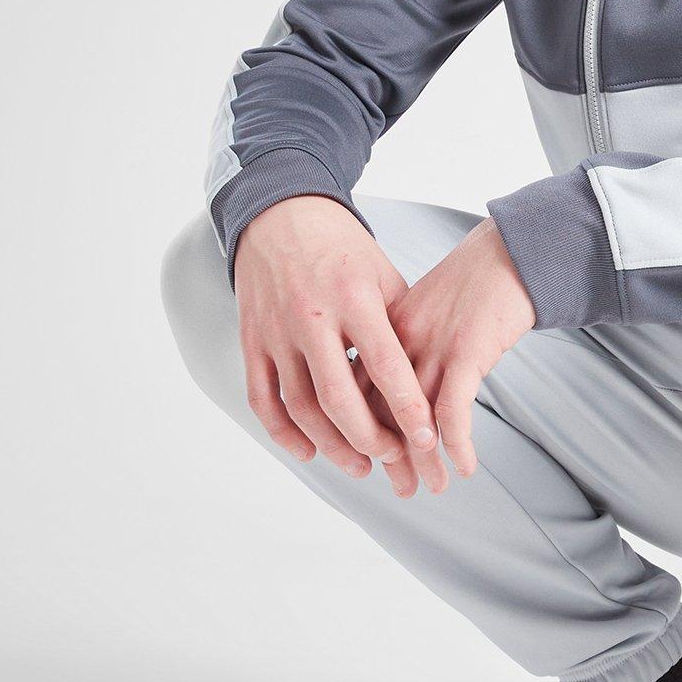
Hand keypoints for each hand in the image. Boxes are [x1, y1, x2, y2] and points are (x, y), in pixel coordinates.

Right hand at [234, 195, 449, 493]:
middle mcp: (312, 316)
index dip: (406, 406)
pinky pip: (263, 400)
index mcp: (353, 296)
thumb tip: (429, 378)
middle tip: (393, 458)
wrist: (279, 216)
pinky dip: (284, 433)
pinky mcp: (252, 341)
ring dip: (331, 444)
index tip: (426, 439)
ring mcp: (276, 331)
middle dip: (369, 438)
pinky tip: (309, 452)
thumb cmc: (343, 250)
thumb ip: (400, 324)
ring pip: (301, 406)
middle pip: (338, 397)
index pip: (384, 363)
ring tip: (359, 465)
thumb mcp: (382, 274)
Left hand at [349, 216, 536, 498]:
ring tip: (435, 488)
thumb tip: (404, 386)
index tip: (374, 460)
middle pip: (380, 409)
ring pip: (416, 419)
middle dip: (390, 457)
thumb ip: (409, 343)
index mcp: (383, 326)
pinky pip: (455, 411)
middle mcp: (400, 339)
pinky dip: (458, 445)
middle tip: (402, 488)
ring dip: (424, 462)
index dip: (362, 430)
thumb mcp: (428, 309)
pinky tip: (466, 466)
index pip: (357, 388)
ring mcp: (432, 346)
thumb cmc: (475, 280)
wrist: (512, 250)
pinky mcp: (468, 351)